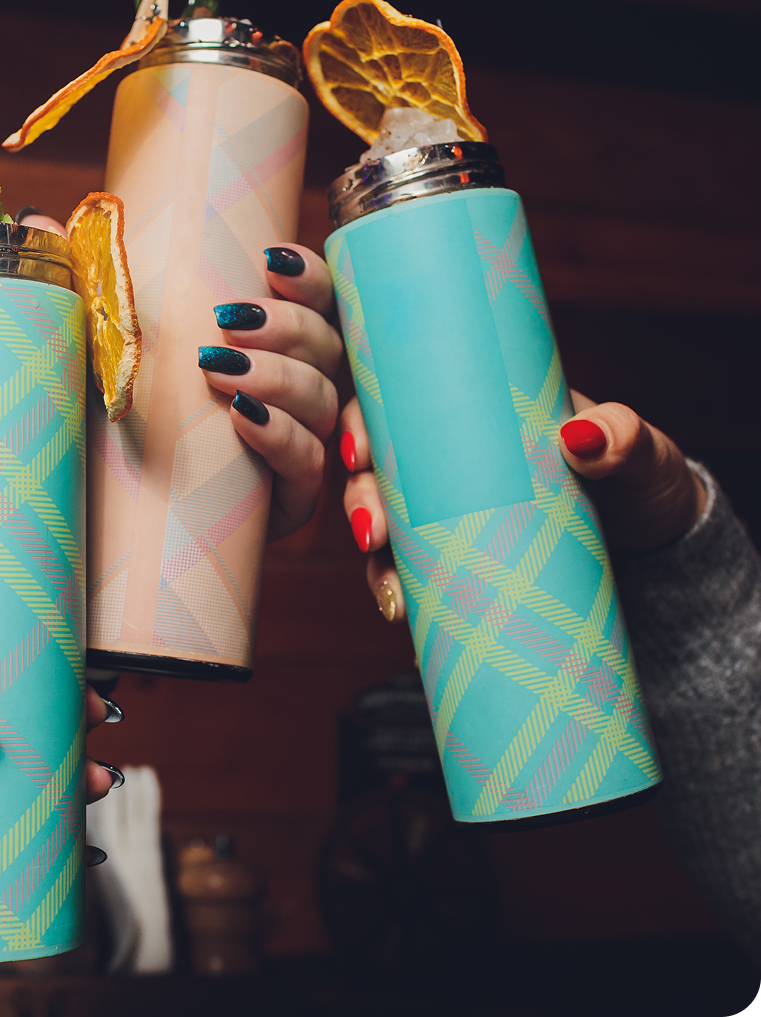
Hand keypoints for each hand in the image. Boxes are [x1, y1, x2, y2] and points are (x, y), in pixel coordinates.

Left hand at [27, 209, 345, 543]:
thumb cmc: (113, 416)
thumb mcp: (97, 344)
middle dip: (286, 326)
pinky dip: (283, 438)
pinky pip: (309, 466)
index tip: (269, 261)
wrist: (105, 514)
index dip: (306, 276)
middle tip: (228, 321)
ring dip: (278, 377)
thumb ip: (81, 281)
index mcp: (266, 344)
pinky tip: (245, 421)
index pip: (315, 298)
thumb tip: (40, 219)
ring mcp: (295, 444)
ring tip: (218, 369)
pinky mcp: (286, 499)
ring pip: (321, 399)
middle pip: (326, 343)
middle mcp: (291, 388)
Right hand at [338, 390, 708, 622]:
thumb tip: (583, 438)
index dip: (361, 425)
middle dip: (358, 503)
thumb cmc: (642, 483)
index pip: (398, 408)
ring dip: (374, 564)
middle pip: (376, 475)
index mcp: (475, 418)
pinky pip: (417, 584)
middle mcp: (449, 470)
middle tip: (372, 533)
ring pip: (385, 536)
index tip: (359, 451)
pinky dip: (403, 600)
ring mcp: (451, 524)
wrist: (666, 557)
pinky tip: (403, 617)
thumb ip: (621, 436)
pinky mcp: (464, 573)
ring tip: (392, 596)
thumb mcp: (639, 452)